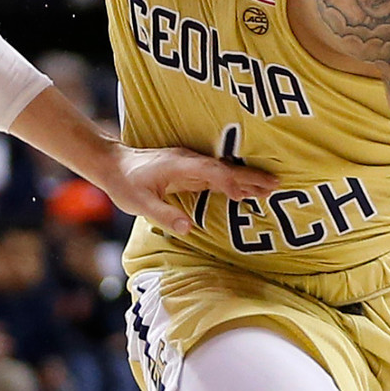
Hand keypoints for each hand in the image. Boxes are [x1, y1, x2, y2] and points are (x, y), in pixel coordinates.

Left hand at [102, 144, 274, 239]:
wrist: (113, 165)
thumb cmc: (125, 184)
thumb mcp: (140, 203)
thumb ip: (164, 214)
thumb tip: (188, 229)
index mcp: (179, 166)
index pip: (212, 172)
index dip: (231, 181)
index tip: (249, 192)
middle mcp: (189, 161)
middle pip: (225, 168)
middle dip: (250, 176)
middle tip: (276, 184)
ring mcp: (190, 164)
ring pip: (224, 170)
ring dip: (246, 178)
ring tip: (270, 187)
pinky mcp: (189, 169)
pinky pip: (217, 174)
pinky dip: (234, 180)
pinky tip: (245, 189)